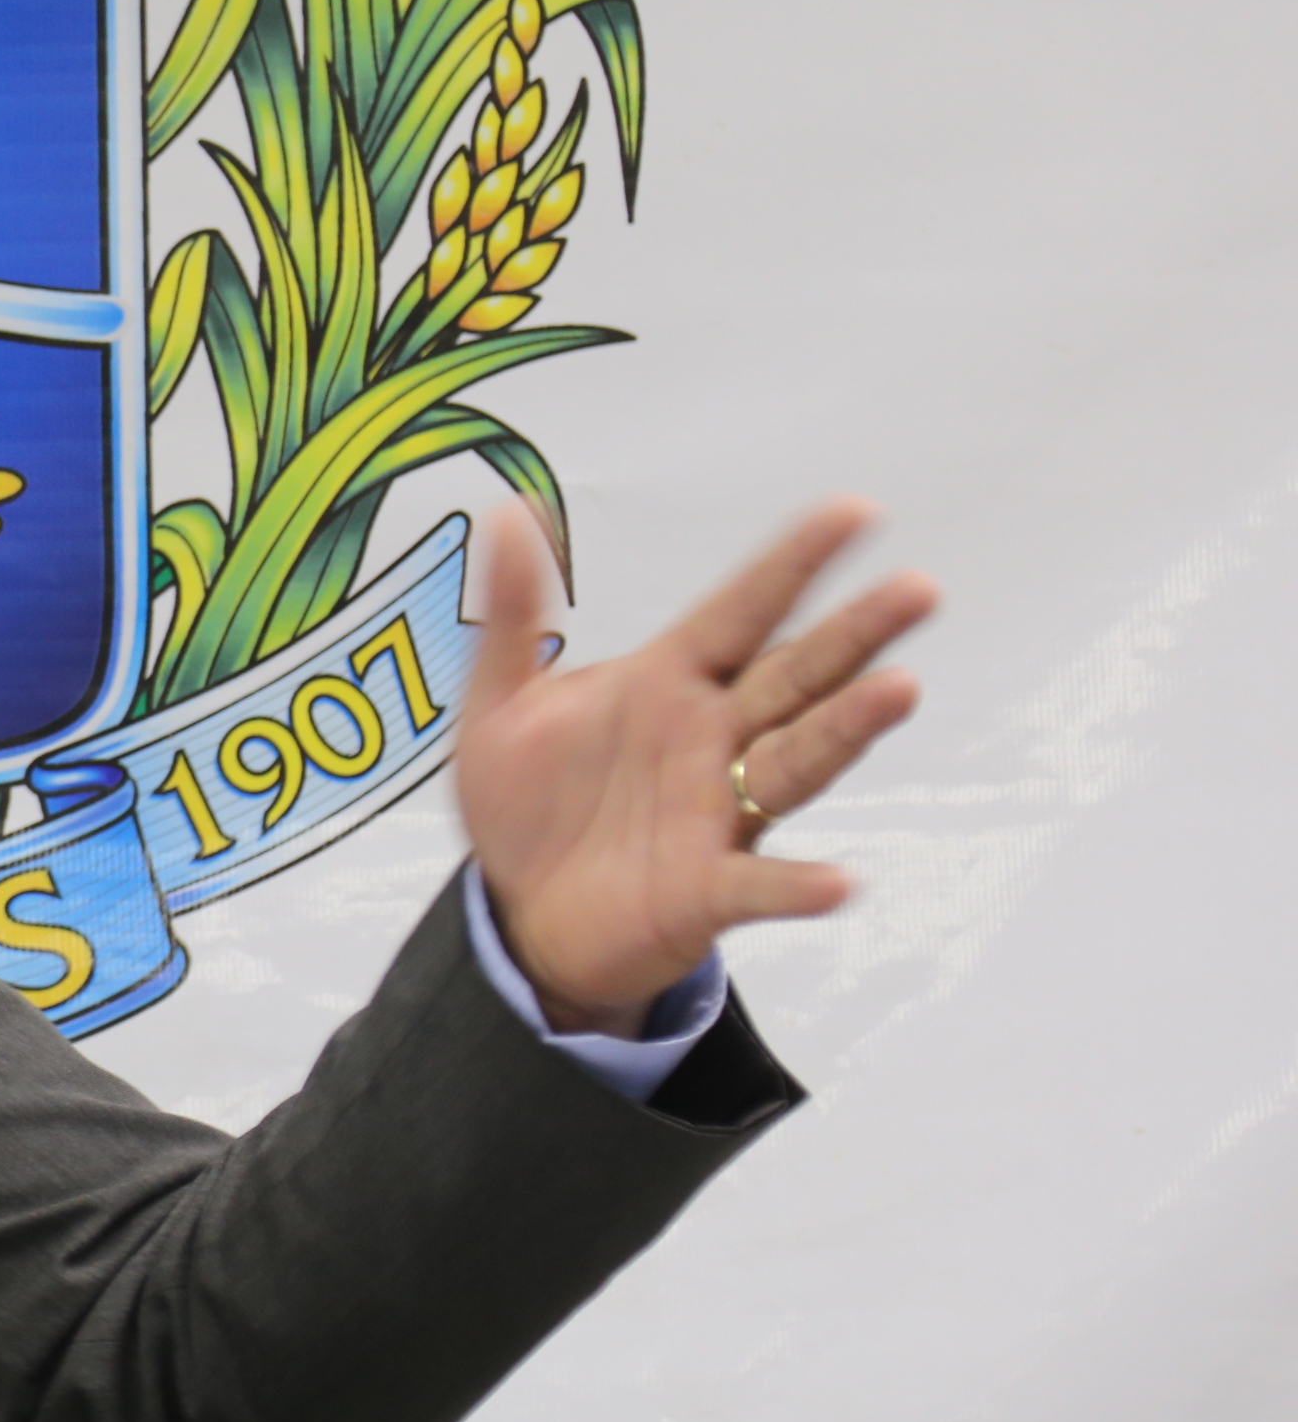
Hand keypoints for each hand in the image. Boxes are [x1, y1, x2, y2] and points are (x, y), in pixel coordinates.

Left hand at [456, 496, 936, 1038]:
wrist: (517, 911)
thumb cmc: (529, 802)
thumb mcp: (502, 702)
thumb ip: (512, 613)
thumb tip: (511, 510)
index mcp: (667, 682)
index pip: (742, 610)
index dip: (794, 562)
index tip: (856, 512)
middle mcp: (710, 738)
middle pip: (796, 675)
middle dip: (855, 633)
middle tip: (918, 589)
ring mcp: (718, 812)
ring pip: (798, 759)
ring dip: (848, 728)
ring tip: (900, 689)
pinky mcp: (706, 889)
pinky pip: (760, 884)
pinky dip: (798, 885)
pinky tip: (840, 882)